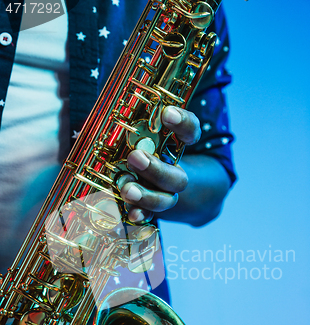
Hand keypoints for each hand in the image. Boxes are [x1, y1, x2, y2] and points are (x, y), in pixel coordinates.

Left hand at [119, 106, 200, 222]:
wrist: (143, 179)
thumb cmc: (132, 146)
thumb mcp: (131, 131)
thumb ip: (124, 121)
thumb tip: (98, 101)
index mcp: (174, 147)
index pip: (189, 132)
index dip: (183, 123)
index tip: (166, 114)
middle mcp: (172, 173)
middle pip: (178, 177)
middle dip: (156, 169)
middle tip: (135, 157)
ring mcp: (162, 195)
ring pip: (165, 200)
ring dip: (146, 195)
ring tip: (126, 189)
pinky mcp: (147, 209)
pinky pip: (149, 216)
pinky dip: (140, 215)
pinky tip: (132, 215)